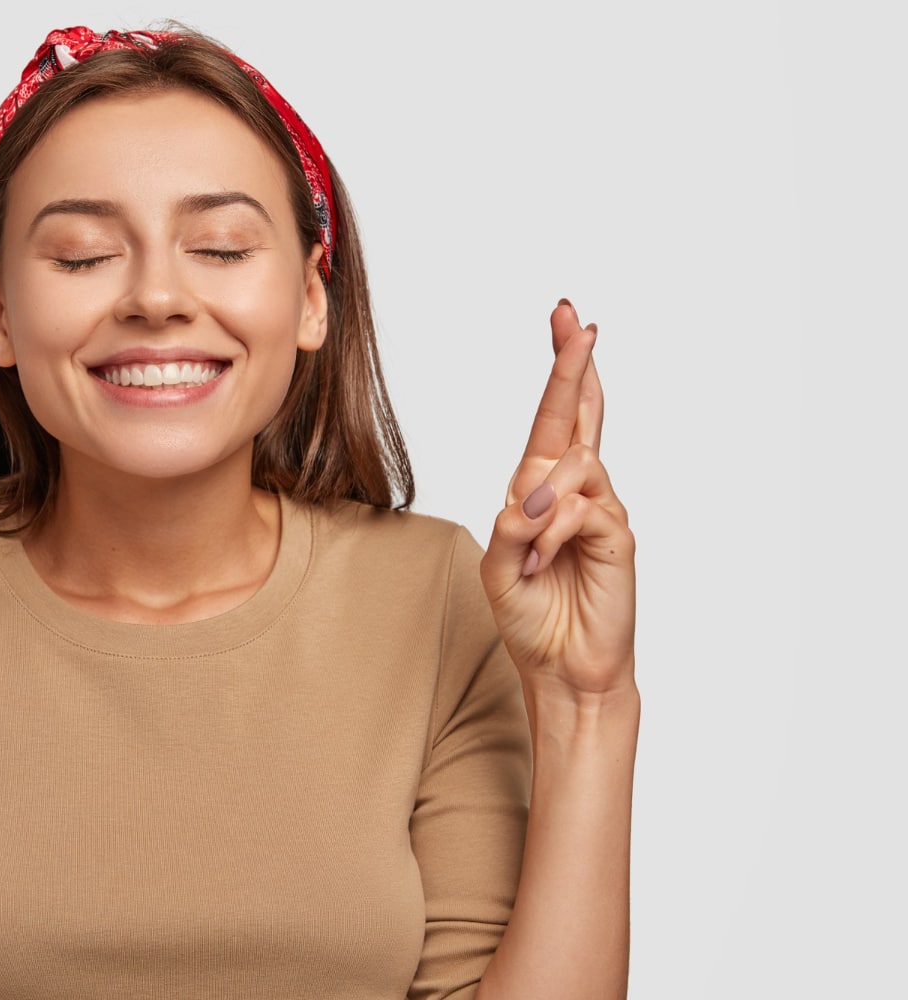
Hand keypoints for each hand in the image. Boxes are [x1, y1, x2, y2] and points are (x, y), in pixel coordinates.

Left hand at [480, 300, 635, 698]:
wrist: (563, 669)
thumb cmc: (532, 618)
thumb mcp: (499, 569)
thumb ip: (510, 527)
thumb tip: (532, 494)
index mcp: (538, 491)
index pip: (553, 420)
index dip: (562, 370)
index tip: (565, 319)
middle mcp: (571, 492)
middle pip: (576, 415)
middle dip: (572, 365)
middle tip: (575, 317)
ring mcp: (600, 510)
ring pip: (570, 466)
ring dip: (539, 507)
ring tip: (532, 554)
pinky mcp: (618, 534)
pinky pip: (578, 509)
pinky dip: (551, 534)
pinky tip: (544, 562)